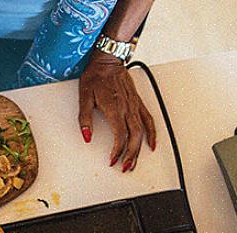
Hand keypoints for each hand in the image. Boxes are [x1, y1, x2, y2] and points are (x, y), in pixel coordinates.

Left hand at [78, 53, 155, 171]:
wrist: (107, 60)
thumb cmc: (95, 76)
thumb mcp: (84, 97)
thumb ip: (85, 119)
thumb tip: (86, 137)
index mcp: (114, 108)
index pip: (120, 136)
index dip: (117, 151)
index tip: (112, 160)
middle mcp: (127, 108)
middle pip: (134, 137)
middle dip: (130, 155)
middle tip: (125, 167)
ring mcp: (134, 105)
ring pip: (142, 131)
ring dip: (140, 149)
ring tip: (135, 162)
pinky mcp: (138, 102)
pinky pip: (148, 119)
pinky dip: (152, 133)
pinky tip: (151, 144)